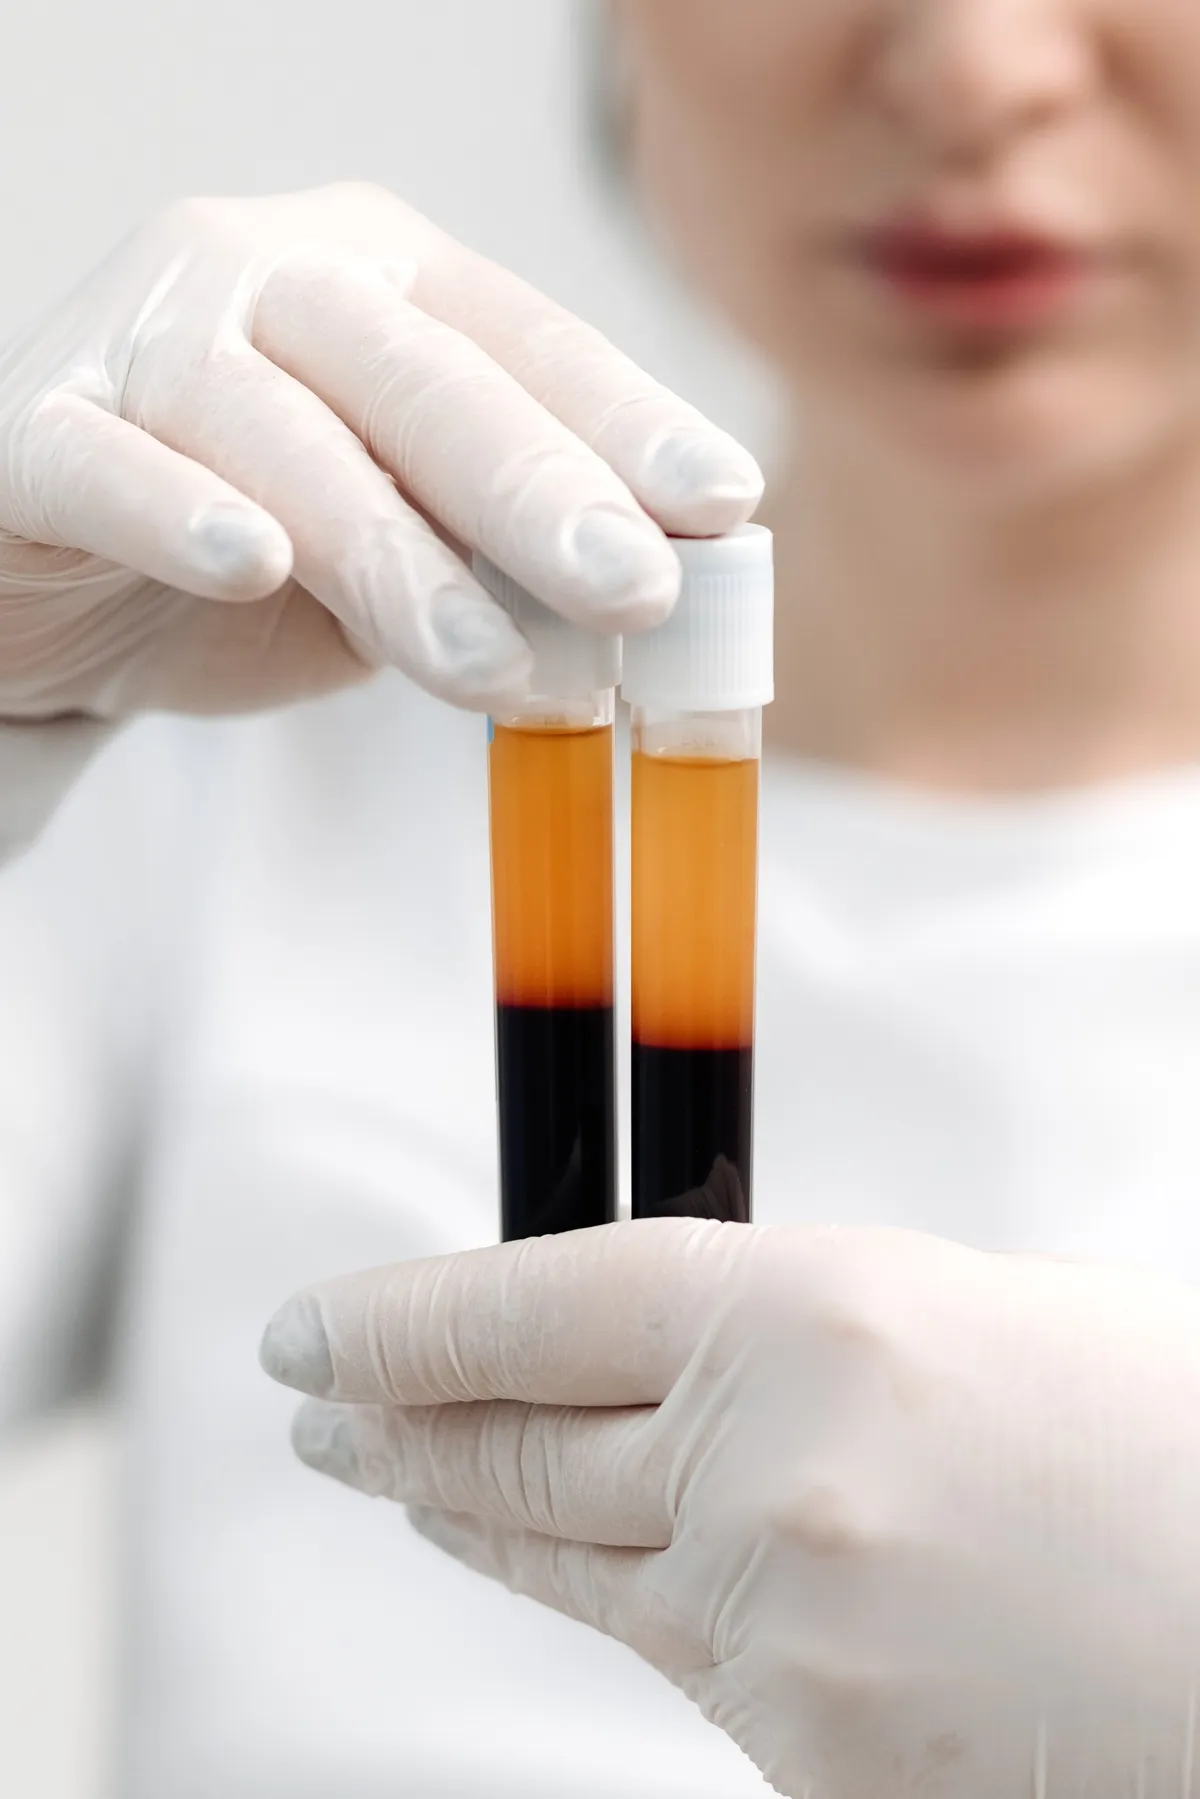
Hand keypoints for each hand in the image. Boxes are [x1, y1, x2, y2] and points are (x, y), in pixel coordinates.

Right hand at [0, 182, 760, 719]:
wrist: (58, 585)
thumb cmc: (256, 557)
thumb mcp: (409, 557)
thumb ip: (505, 557)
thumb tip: (666, 599)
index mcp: (386, 284)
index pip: (526, 342)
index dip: (627, 422)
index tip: (723, 507)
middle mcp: (270, 276)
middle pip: (422, 374)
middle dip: (539, 489)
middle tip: (635, 590)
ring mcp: (145, 341)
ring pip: (280, 432)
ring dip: (392, 553)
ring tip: (487, 666)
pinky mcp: (34, 430)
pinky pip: (107, 465)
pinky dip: (177, 512)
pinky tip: (252, 562)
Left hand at [261, 1220, 1199, 1798]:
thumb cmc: (1166, 1444)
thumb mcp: (959, 1320)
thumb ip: (791, 1343)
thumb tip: (668, 1365)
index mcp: (813, 1316)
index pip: (529, 1306)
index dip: (399, 1321)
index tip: (315, 1332)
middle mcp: (769, 1473)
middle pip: (515, 1448)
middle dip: (399, 1429)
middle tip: (326, 1412)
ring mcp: (783, 1636)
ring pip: (577, 1569)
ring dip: (482, 1525)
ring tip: (420, 1490)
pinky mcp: (812, 1766)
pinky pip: (692, 1668)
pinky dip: (644, 1612)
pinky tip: (627, 1584)